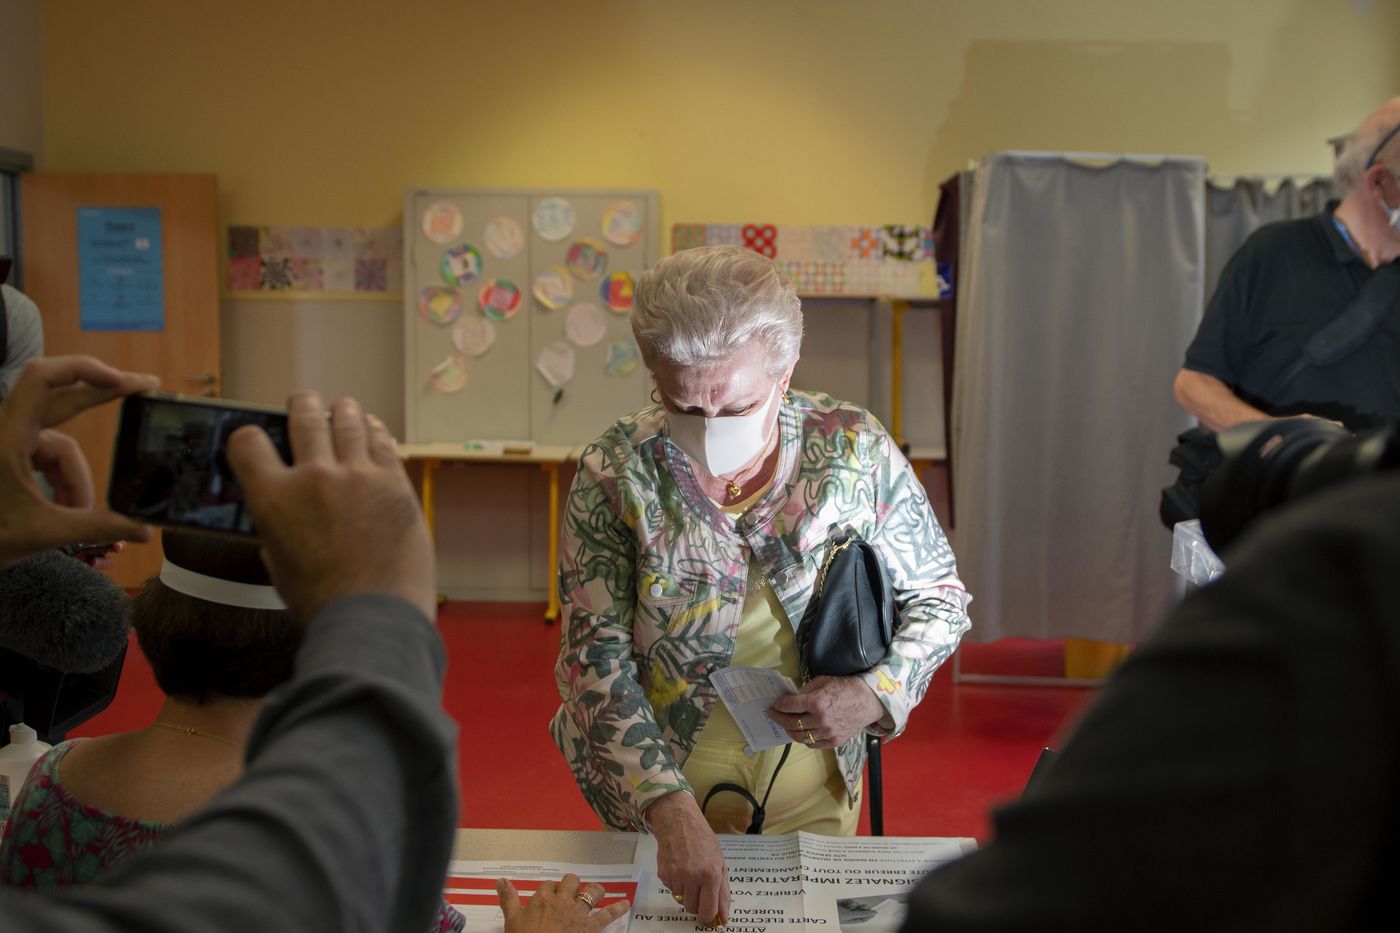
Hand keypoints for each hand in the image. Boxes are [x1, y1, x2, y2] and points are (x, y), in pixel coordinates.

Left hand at [0, 356, 157, 568]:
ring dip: (77, 476)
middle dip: (103, 394)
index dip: (84, 370)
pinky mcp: (13, 453)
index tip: (122, 382)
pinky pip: (52, 456)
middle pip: (62, 396)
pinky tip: (70, 505)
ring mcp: (12, 440)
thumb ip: (96, 528)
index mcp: (9, 437)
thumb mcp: (42, 532)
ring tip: (81, 510)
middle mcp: (9, 429)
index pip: (42, 378)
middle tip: (145, 390)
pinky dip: (66, 480)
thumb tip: (145, 530)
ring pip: (61, 444)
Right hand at [226, 392, 434, 621]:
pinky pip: (382, 442)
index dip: (247, 436)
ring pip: (346, 421)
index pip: (247, 442)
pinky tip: (372, 428)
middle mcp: (313, 477)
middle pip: (303, 416)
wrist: (373, 615)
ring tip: (342, 408)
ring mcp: (358, 475)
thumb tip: (281, 508)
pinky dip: (374, 431)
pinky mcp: (394, 482)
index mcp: (273, 498)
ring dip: (341, 411)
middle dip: (301, 405)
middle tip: (303, 403)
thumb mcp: (278, 562)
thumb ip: (276, 525)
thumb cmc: (322, 600)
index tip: (254, 438)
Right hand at [498, 874, 628, 932]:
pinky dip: (617, 909)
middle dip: (572, 885)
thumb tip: (501, 880)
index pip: (548, 885)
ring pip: (591, 892)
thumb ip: (508, 899)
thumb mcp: (512, 921)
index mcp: (543, 898)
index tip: (549, 897)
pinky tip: (625, 904)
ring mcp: (578, 913)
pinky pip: (607, 915)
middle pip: (572, 881)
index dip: (550, 890)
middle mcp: (563, 901)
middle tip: (571, 893)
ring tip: (596, 892)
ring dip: (595, 890)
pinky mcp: (591, 927)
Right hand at [646, 791, 728, 924]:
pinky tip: (679, 867)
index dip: (709, 917)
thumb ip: (723, 891)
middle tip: (699, 889)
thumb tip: (723, 917)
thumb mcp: (720, 862)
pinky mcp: (664, 874)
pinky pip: (671, 889)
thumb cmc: (702, 840)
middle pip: (692, 909)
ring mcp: (676, 876)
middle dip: (697, 903)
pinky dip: (676, 883)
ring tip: (689, 872)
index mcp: (711, 874)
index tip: (709, 916)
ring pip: (681, 900)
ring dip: (686, 891)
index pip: (709, 911)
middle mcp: (693, 877)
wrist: (678, 822)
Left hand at [770, 675, 884, 748]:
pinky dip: (804, 739)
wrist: (868, 701)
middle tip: (774, 714)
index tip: (775, 704)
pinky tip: (801, 732)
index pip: (789, 706)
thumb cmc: (845, 688)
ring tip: (786, 724)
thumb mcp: (822, 682)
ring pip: (799, 736)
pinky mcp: (834, 741)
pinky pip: (812, 744)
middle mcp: (820, 720)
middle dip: (779, 718)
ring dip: (789, 730)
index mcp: (817, 702)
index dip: (779, 705)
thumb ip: (805, 691)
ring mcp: (827, 733)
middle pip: (791, 723)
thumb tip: (790, 698)